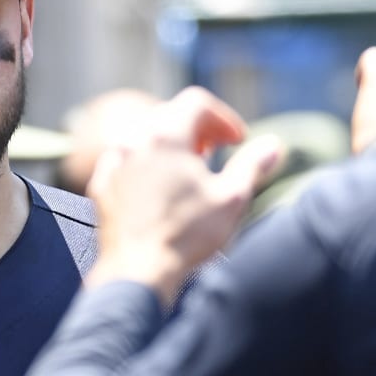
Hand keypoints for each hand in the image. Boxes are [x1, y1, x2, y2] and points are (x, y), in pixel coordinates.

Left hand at [84, 86, 281, 306]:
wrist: (138, 273)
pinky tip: (158, 187)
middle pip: (169, 114)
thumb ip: (253, 165)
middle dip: (197, 128)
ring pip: (144, 135)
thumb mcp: (232, 198)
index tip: (237, 140)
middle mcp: (134, 140)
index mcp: (167, 135)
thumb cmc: (187, 236)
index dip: (223, 117)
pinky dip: (144, 162)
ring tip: (188, 169)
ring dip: (170, 143)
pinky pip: (125, 159)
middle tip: (215, 151)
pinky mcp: (101, 184)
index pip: (197, 102)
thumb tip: (274, 145)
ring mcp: (113, 161)